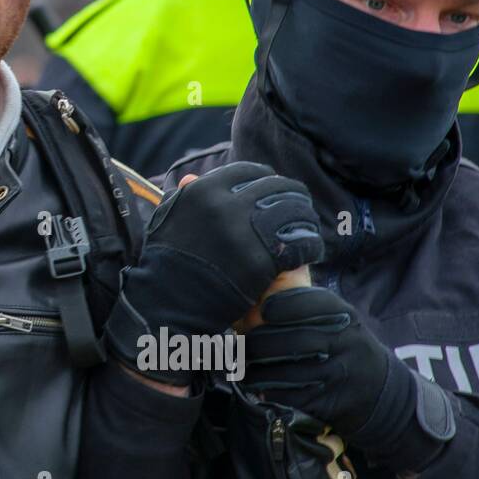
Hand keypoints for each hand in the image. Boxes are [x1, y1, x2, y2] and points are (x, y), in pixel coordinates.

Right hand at [108, 162, 322, 384]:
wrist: (170, 306)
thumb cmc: (168, 263)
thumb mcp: (168, 223)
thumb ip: (183, 199)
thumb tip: (190, 177)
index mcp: (202, 191)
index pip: (248, 172)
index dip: (265, 180)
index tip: (272, 192)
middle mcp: (222, 204)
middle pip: (276, 187)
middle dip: (291, 196)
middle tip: (298, 209)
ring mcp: (242, 231)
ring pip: (293, 211)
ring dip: (305, 218)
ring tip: (306, 230)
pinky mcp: (259, 259)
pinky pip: (300, 242)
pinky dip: (310, 246)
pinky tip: (309, 252)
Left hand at [244, 286, 453, 471]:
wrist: (382, 393)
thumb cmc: (345, 347)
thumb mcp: (338, 319)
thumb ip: (305, 304)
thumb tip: (258, 287)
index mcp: (344, 315)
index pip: (308, 303)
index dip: (278, 307)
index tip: (259, 312)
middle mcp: (346, 342)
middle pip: (289, 340)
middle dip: (255, 343)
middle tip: (237, 343)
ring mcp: (340, 374)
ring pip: (285, 371)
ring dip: (254, 370)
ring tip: (239, 364)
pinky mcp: (331, 402)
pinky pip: (290, 395)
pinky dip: (267, 390)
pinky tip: (254, 384)